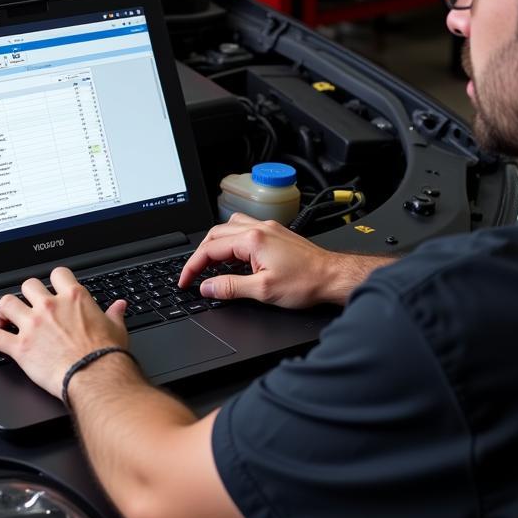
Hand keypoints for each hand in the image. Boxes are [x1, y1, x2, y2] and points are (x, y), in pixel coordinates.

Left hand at [0, 268, 128, 399]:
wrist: (96, 377)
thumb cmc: (106, 356)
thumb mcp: (116, 329)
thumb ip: (114, 314)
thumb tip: (119, 306)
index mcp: (74, 298)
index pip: (57, 274)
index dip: (53, 280)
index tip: (52, 288)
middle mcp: (50, 307)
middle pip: (28, 285)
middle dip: (27, 294)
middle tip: (29, 306)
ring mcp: (32, 325)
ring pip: (6, 303)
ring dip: (3, 310)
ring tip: (4, 317)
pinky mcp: (20, 347)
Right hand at [179, 213, 369, 308]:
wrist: (332, 277)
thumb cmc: (306, 282)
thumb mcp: (263, 291)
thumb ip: (230, 287)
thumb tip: (207, 287)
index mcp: (252, 240)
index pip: (210, 249)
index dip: (192, 266)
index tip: (185, 281)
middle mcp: (259, 228)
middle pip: (216, 234)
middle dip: (200, 254)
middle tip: (193, 273)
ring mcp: (268, 229)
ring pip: (229, 227)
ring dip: (214, 243)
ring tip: (208, 262)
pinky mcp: (276, 233)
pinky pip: (244, 229)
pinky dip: (231, 240)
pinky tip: (233, 254)